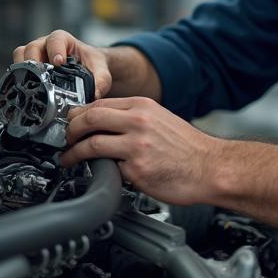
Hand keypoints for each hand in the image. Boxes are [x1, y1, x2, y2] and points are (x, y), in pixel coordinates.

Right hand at [12, 30, 111, 98]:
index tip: (59, 62)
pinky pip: (18, 68)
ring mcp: (35, 55)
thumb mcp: (102, 72)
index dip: (55, 49)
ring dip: (22, 68)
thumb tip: (95, 95)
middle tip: (39, 75)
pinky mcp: (30, 67)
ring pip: (21, 55)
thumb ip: (101, 82)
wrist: (88, 69)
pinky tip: (24, 89)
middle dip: (33, 60)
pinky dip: (19, 77)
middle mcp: (45, 45)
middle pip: (32, 47)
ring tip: (28, 83)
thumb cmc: (92, 65)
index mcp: (63, 40)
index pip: (55, 40)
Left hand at [58, 97, 220, 206]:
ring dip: (73, 153)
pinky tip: (94, 174)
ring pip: (91, 144)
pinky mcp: (136, 170)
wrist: (212, 168)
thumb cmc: (189, 148)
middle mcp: (138, 122)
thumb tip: (105, 124)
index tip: (72, 123)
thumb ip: (134, 118)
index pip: (100, 103)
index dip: (80, 114)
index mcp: (143, 106)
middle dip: (70, 130)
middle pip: (89, 118)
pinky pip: (107, 168)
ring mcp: (136, 146)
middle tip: (66, 139)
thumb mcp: (161, 120)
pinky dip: (97, 171)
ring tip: (69, 159)